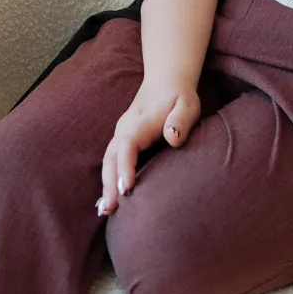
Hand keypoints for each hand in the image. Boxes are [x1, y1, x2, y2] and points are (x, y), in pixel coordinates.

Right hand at [95, 77, 200, 216]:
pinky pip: (112, 162)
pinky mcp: (123, 142)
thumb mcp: (187, 104)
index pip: (127, 146)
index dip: (125, 168)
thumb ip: (181, 120)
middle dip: (109, 184)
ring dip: (106, 186)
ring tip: (105, 211)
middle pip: (111, 159)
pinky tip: (108, 200)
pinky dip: (108, 180)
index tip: (126, 189)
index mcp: (139, 122)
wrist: (166, 82)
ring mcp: (121, 136)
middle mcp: (125, 130)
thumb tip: (172, 138)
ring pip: (108, 162)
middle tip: (109, 210)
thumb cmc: (179, 97)